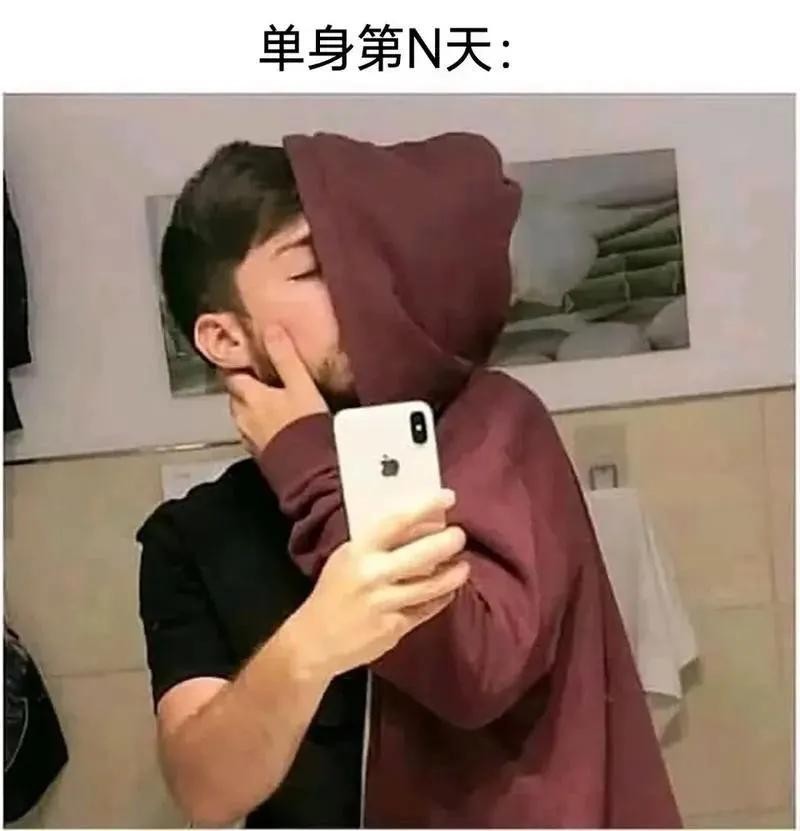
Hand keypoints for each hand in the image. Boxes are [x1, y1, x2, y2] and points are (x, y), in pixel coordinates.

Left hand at [223, 325, 327, 455]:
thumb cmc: (305, 426)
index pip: (232, 373)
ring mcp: (249, 437)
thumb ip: (285, 357)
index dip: (238, 362)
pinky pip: (254, 431)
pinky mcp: (260, 453)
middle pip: (237, 394)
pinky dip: (261, 423)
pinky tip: (278, 423)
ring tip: (272, 398)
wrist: (309, 472)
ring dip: (253, 405)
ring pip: (244, 414)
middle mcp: (242, 416)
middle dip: (246, 384)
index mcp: (249, 396)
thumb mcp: (301, 385)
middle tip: (263, 374)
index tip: (246, 354)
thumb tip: (270, 328)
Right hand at [289, 490, 468, 677]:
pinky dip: (442, 597)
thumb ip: (379, 543)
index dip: (425, 507)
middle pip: (422, 555)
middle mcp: (373, 575)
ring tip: (463, 566)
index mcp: (358, 551)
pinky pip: (427, 609)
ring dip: (453, 574)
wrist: (315, 641)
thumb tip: (421, 525)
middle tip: (460, 535)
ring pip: (431, 585)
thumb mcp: (348, 558)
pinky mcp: (394, 628)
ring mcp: (385, 604)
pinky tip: (448, 590)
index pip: (397, 521)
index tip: (447, 497)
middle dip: (448, 542)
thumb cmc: (334, 592)